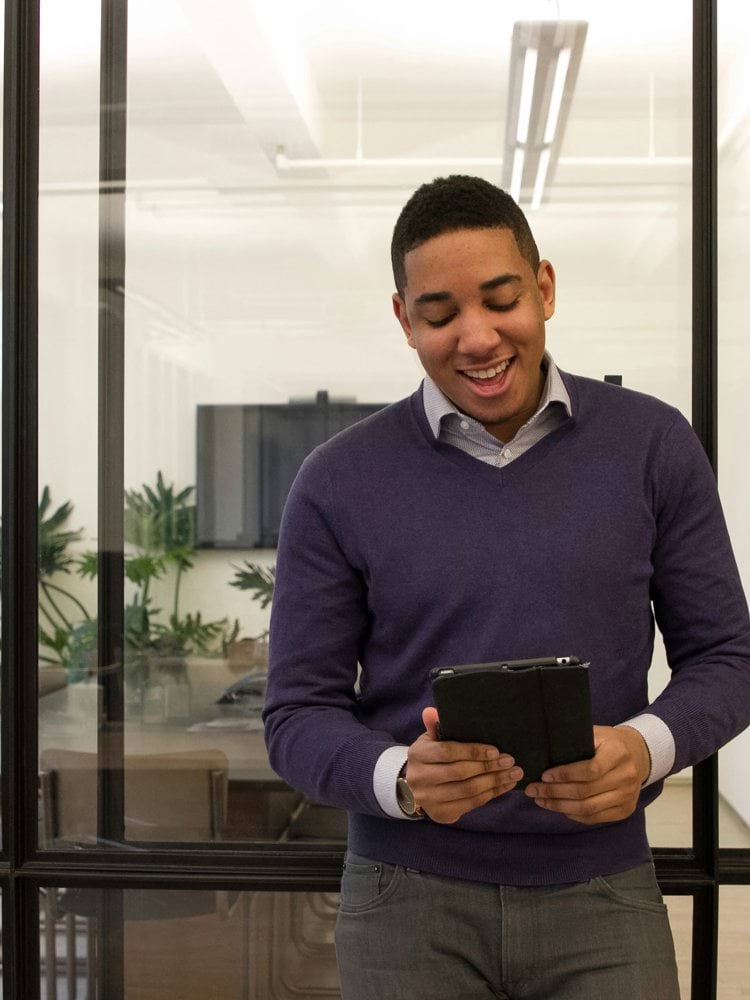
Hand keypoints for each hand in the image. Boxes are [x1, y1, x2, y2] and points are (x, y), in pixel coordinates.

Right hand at [404, 708, 522, 823]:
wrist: (415, 788)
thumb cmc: (430, 758)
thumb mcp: (430, 740)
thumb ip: (434, 726)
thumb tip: (431, 711)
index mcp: (418, 755)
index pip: (447, 752)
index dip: (472, 751)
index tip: (495, 751)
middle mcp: (420, 778)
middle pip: (460, 773)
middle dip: (488, 767)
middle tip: (510, 761)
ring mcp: (430, 799)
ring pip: (468, 791)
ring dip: (495, 782)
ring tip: (514, 774)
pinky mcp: (441, 815)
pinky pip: (471, 804)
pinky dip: (491, 794)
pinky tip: (505, 785)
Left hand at [523, 725, 650, 823]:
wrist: (638, 754)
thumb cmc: (609, 742)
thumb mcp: (596, 733)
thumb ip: (576, 740)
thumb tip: (543, 749)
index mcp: (618, 753)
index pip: (590, 769)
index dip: (564, 774)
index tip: (544, 775)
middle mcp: (626, 777)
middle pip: (586, 791)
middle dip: (555, 792)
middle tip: (533, 790)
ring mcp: (628, 796)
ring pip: (588, 808)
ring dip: (560, 806)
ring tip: (541, 801)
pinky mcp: (625, 810)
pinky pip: (595, 818)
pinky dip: (574, 815)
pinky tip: (559, 808)